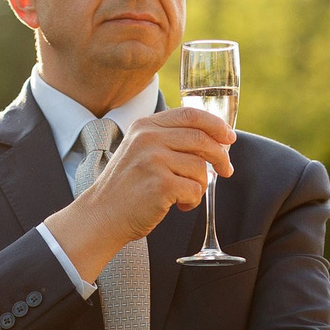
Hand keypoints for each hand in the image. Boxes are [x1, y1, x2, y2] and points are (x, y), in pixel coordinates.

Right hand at [55, 107, 235, 254]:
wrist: (101, 215)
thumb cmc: (126, 188)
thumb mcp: (140, 151)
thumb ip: (168, 139)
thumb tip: (213, 140)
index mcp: (145, 126)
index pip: (190, 114)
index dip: (215, 125)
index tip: (229, 137)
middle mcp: (148, 139)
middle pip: (202, 139)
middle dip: (220, 157)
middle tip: (226, 170)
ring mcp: (153, 160)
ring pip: (200, 167)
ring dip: (200, 185)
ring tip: (184, 196)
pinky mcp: (160, 184)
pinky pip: (195, 189)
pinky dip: (192, 201)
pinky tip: (178, 206)